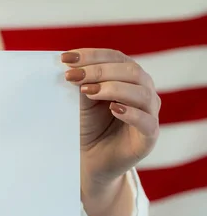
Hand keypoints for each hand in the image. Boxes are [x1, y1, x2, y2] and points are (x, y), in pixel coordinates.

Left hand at [61, 48, 160, 194]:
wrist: (90, 160)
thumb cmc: (88, 126)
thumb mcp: (82, 101)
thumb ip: (83, 83)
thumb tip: (72, 65)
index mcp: (128, 77)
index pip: (115, 58)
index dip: (92, 55)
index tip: (65, 58)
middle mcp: (144, 90)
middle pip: (130, 71)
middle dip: (99, 71)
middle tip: (72, 75)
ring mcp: (150, 113)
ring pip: (141, 92)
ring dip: (113, 88)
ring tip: (88, 91)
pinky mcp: (149, 136)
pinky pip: (147, 121)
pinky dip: (130, 113)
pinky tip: (113, 109)